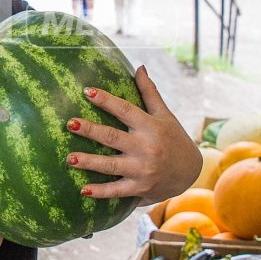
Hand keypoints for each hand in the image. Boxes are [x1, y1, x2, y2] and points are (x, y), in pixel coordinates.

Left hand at [62, 66, 203, 204]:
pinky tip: (83, 190)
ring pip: (111, 166)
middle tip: (70, 123)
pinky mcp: (140, 188)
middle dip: (90, 130)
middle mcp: (146, 148)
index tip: (87, 91)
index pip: (125, 110)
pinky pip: (117, 191)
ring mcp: (142, 170)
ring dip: (89, 162)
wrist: (191, 172)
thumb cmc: (174, 138)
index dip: (106, 100)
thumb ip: (150, 93)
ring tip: (69, 158)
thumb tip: (139, 67)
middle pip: (113, 137)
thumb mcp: (165, 115)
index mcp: (150, 126)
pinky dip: (100, 192)